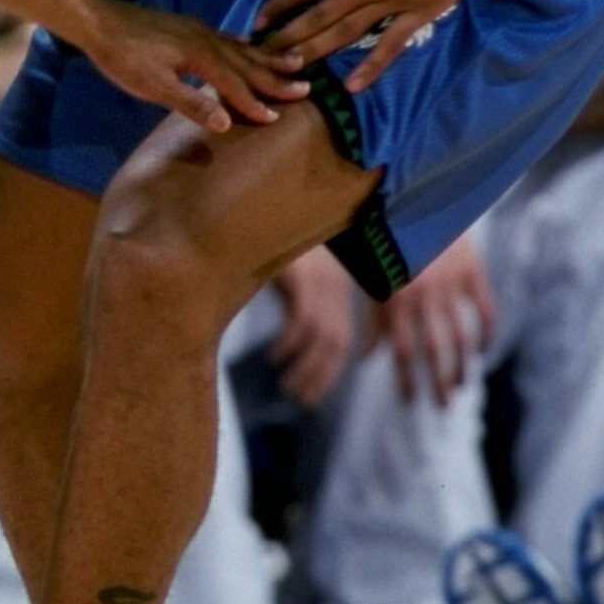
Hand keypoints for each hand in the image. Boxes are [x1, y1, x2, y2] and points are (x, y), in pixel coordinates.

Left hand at [74, 0, 300, 133]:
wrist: (99, 22)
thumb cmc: (123, 58)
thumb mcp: (153, 87)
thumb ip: (191, 103)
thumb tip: (226, 122)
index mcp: (201, 56)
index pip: (235, 84)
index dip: (255, 102)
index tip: (278, 117)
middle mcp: (207, 40)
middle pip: (247, 63)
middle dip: (276, 77)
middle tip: (307, 86)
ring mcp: (199, 31)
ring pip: (241, 48)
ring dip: (267, 59)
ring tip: (294, 62)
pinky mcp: (188, 28)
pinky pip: (227, 38)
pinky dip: (244, 46)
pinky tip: (249, 46)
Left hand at [258, 0, 504, 91]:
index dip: (281, 4)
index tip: (260, 20)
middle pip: (320, 17)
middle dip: (290, 37)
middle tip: (265, 57)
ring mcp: (396, 1)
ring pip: (349, 34)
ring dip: (319, 52)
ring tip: (293, 71)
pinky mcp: (423, 11)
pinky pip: (393, 43)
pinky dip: (373, 65)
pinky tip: (353, 86)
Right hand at [264, 246, 357, 405]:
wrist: (263, 204)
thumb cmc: (266, 234)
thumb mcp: (284, 266)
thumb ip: (291, 292)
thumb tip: (285, 325)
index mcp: (331, 285)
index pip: (340, 336)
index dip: (330, 368)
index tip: (315, 391)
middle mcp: (332, 285)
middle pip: (336, 343)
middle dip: (321, 376)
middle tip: (304, 399)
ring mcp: (319, 281)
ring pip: (322, 339)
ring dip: (306, 368)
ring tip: (289, 388)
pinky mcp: (302, 278)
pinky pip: (301, 324)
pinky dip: (289, 346)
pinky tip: (274, 358)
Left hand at [372, 234, 494, 403]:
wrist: (413, 196)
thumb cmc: (385, 242)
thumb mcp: (372, 279)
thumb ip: (373, 320)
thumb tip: (367, 360)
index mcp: (395, 299)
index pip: (402, 352)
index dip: (407, 381)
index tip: (411, 402)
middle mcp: (424, 295)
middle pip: (434, 350)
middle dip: (438, 383)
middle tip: (443, 406)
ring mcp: (451, 283)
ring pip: (462, 335)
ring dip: (462, 364)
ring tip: (461, 384)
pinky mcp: (473, 270)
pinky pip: (485, 310)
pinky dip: (487, 333)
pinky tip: (482, 351)